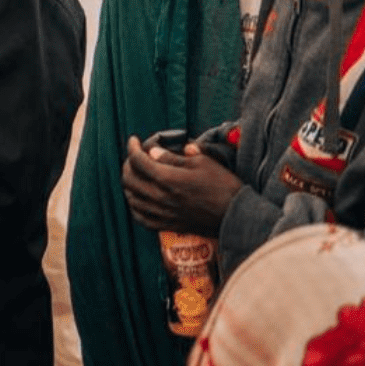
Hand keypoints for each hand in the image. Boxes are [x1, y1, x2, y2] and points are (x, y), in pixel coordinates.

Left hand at [123, 136, 239, 235]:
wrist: (236, 215)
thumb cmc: (223, 186)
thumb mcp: (202, 163)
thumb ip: (174, 157)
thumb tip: (153, 152)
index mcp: (168, 179)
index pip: (138, 160)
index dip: (133, 147)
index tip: (134, 140)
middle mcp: (160, 197)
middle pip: (129, 179)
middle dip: (128, 163)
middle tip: (135, 156)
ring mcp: (162, 213)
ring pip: (131, 198)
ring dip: (129, 184)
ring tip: (135, 175)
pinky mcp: (167, 225)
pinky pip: (140, 217)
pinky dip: (134, 206)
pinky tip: (138, 199)